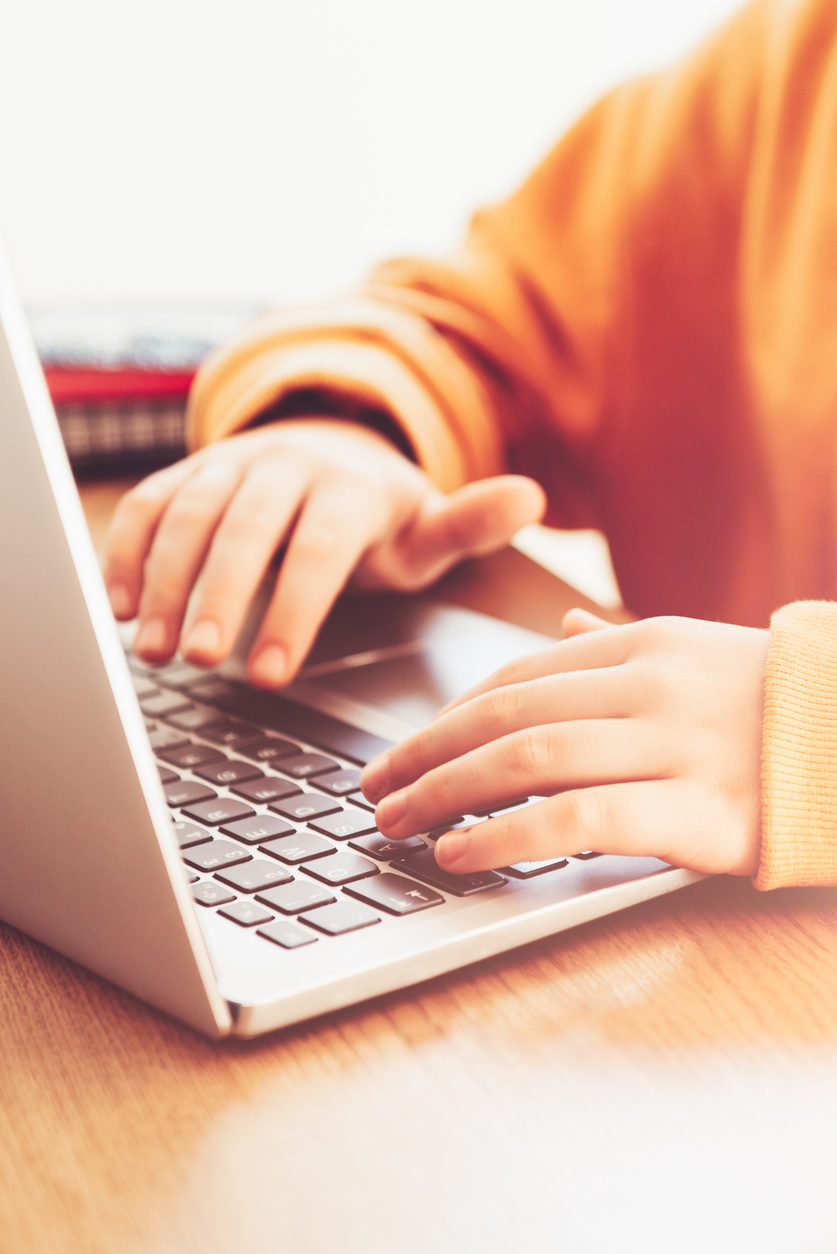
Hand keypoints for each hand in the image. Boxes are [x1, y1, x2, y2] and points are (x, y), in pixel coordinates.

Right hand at [104, 419, 544, 685]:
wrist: (327, 447)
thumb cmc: (379, 513)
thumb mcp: (428, 524)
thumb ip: (469, 523)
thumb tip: (533, 497)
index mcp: (349, 488)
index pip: (320, 550)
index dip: (293, 610)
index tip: (270, 675)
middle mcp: (286, 467)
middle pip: (246, 528)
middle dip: (220, 595)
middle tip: (200, 661)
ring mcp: (231, 466)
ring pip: (189, 514)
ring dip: (163, 581)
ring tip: (153, 651)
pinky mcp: (190, 473)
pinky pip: (150, 504)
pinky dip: (126, 550)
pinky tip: (116, 607)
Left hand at [361, 609, 768, 876]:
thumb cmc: (784, 705)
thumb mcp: (702, 653)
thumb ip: (621, 644)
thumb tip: (563, 629)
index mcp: (643, 643)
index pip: (517, 677)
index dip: (449, 716)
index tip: (406, 748)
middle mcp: (646, 684)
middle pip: (504, 715)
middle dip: (425, 753)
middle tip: (374, 790)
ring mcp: (671, 743)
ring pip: (524, 760)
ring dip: (443, 793)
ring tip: (395, 824)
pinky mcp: (694, 810)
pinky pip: (574, 818)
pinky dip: (501, 836)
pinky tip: (457, 856)